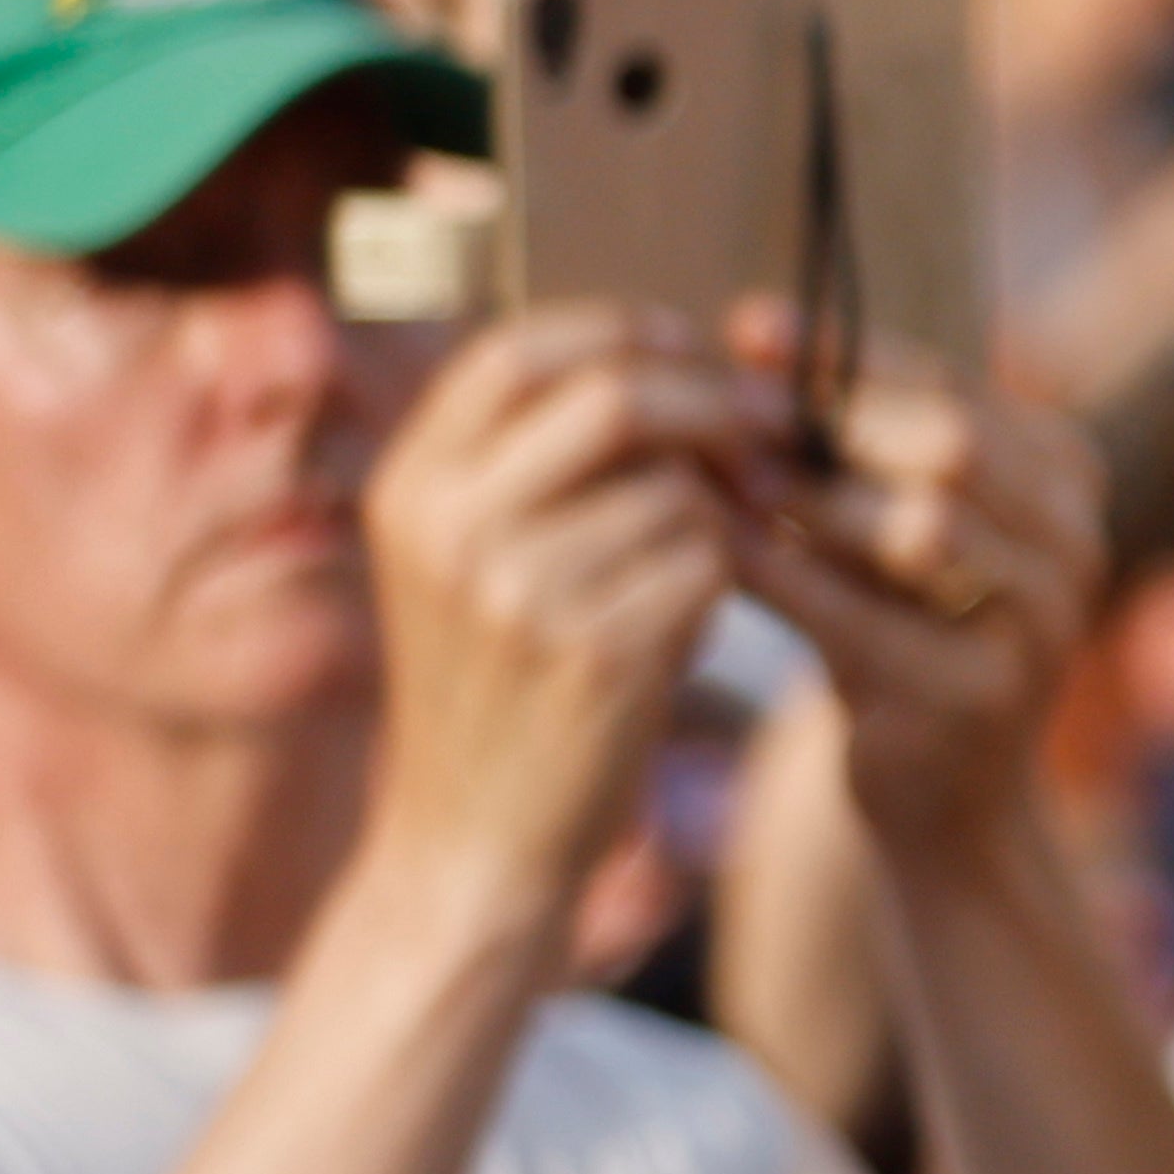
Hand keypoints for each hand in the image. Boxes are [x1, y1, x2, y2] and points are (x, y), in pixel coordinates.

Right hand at [353, 312, 763, 952]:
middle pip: (617, 397)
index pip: (518, 349)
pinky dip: (727, 580)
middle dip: (710, 406)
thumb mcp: (466, 559)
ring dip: (723, 513)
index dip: (618, 331)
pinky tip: (691, 623)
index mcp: (408, 486)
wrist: (470, 842)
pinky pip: (711, 563)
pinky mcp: (597, 650)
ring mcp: (517, 589)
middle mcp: (448, 526)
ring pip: (681, 488)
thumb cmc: (496, 684)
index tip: (687, 344)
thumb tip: (664, 349)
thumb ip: (531, 460)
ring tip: (698, 562)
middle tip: (765, 432)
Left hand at [729, 343, 1099, 829]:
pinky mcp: (973, 700)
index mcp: (1068, 481)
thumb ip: (859, 450)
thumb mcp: (900, 532)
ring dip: (806, 494)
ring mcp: (1038, 628)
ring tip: (716, 472)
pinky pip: (858, 616)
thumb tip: (751, 336)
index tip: (747, 325)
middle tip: (723, 403)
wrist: (946, 801)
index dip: (849, 352)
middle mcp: (1077, 546)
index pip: (959, 386)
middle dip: (828, 418)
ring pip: (921, 525)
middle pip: (956, 444)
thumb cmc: (907, 636)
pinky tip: (712, 549)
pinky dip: (779, 574)